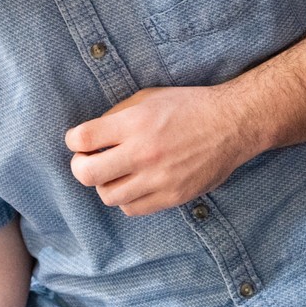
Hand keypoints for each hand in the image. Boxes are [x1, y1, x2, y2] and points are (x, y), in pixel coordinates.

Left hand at [65, 86, 259, 215]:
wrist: (232, 124)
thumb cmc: (188, 107)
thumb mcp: (148, 98)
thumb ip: (116, 116)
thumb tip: (88, 137)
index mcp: (135, 123)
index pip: (82, 139)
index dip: (73, 141)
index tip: (78, 141)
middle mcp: (144, 152)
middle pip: (87, 174)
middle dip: (79, 167)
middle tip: (86, 161)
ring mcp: (159, 178)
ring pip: (107, 195)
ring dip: (104, 184)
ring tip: (113, 173)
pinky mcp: (172, 196)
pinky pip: (132, 208)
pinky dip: (126, 198)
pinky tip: (133, 184)